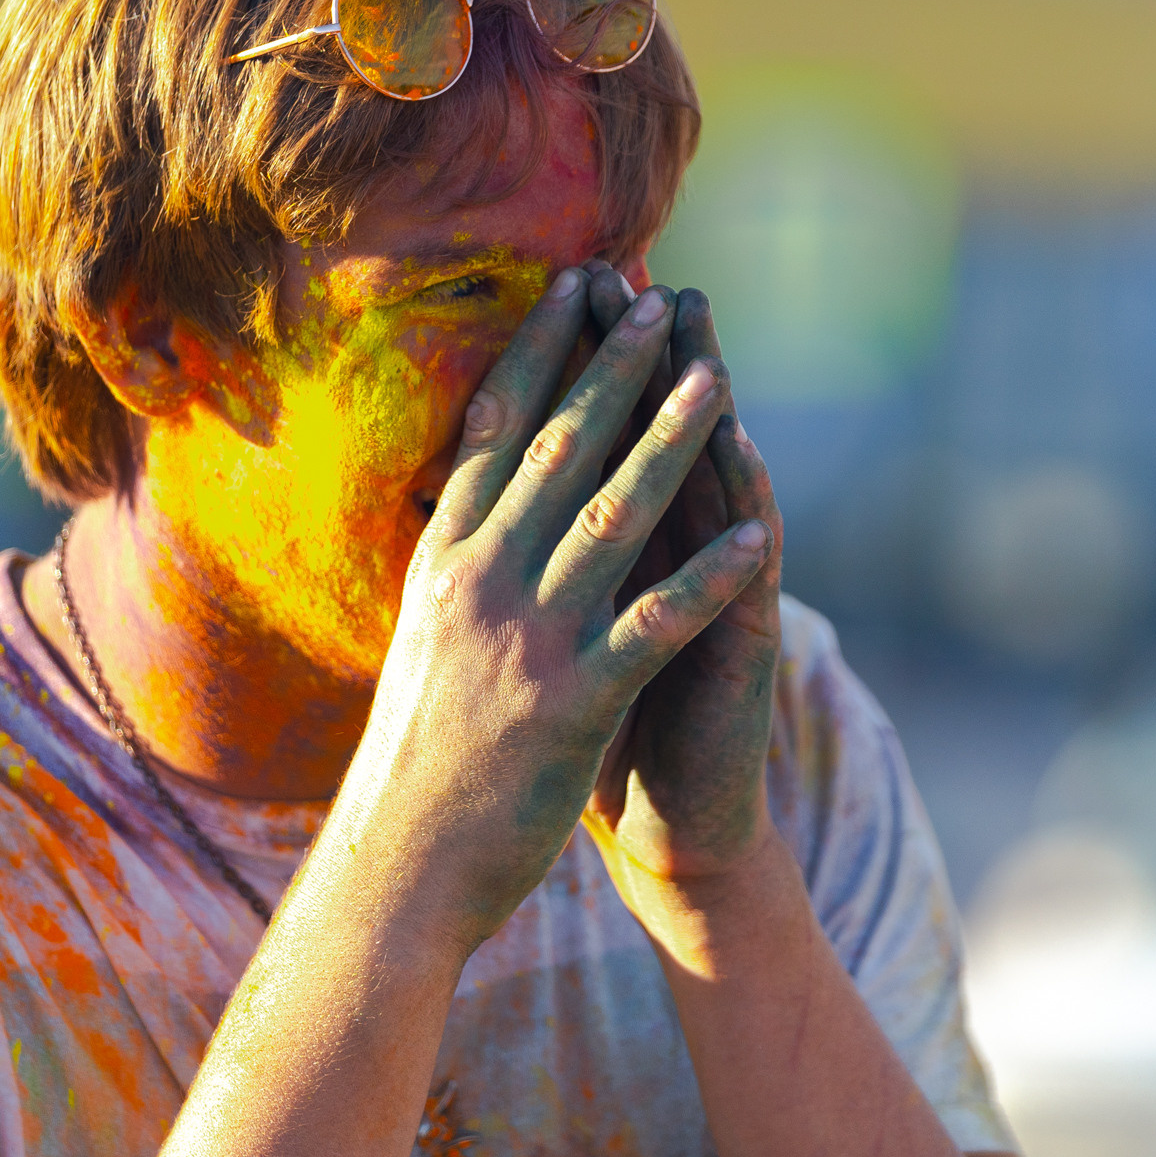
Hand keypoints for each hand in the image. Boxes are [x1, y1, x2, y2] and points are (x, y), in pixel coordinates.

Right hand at [331, 267, 770, 957]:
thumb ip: (452, 566)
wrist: (398, 868)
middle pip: (557, 451)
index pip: (494, 430)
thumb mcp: (420, 638)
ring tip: (717, 381)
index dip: (539, 352)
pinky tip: (757, 538)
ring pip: (610, 516)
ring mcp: (526, 638)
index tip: (573, 288)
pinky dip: (708, 577)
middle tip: (659, 301)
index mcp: (443, 560)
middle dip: (614, 370)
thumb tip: (465, 500)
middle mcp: (478, 581)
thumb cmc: (414, 758)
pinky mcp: (573, 701)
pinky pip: (655, 625)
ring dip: (670, 443)